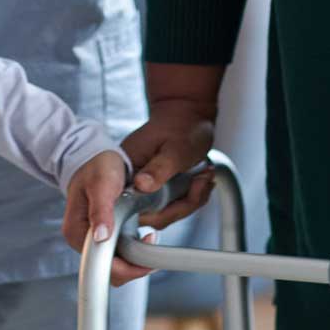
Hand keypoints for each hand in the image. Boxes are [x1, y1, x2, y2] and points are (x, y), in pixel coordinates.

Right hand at [61, 149, 149, 285]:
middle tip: (152, 243)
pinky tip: (144, 236)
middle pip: (109, 272)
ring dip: (136, 259)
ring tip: (150, 238)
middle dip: (134, 265)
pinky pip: (120, 256)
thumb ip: (101, 208)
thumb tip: (100, 236)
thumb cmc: (96, 166)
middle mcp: (82, 240)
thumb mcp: (102, 182)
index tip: (145, 260)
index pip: (99, 266)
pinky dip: (134, 252)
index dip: (124, 268)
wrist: (94, 158)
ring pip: (116, 267)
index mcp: (76, 231)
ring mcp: (92, 241)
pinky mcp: (103, 238)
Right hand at [124, 98, 217, 232]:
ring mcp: (144, 187)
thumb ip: (159, 168)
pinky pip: (173, 207)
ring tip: (203, 179)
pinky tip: (201, 181)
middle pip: (150, 214)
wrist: (189, 115)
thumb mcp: (174, 149)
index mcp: (126, 168)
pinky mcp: (157, 191)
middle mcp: (131, 181)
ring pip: (164, 213)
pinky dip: (191, 198)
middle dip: (180, 205)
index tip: (178, 201)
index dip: (152, 211)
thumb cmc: (182, 126)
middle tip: (199, 184)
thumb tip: (141, 185)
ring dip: (189, 201)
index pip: (127, 205)